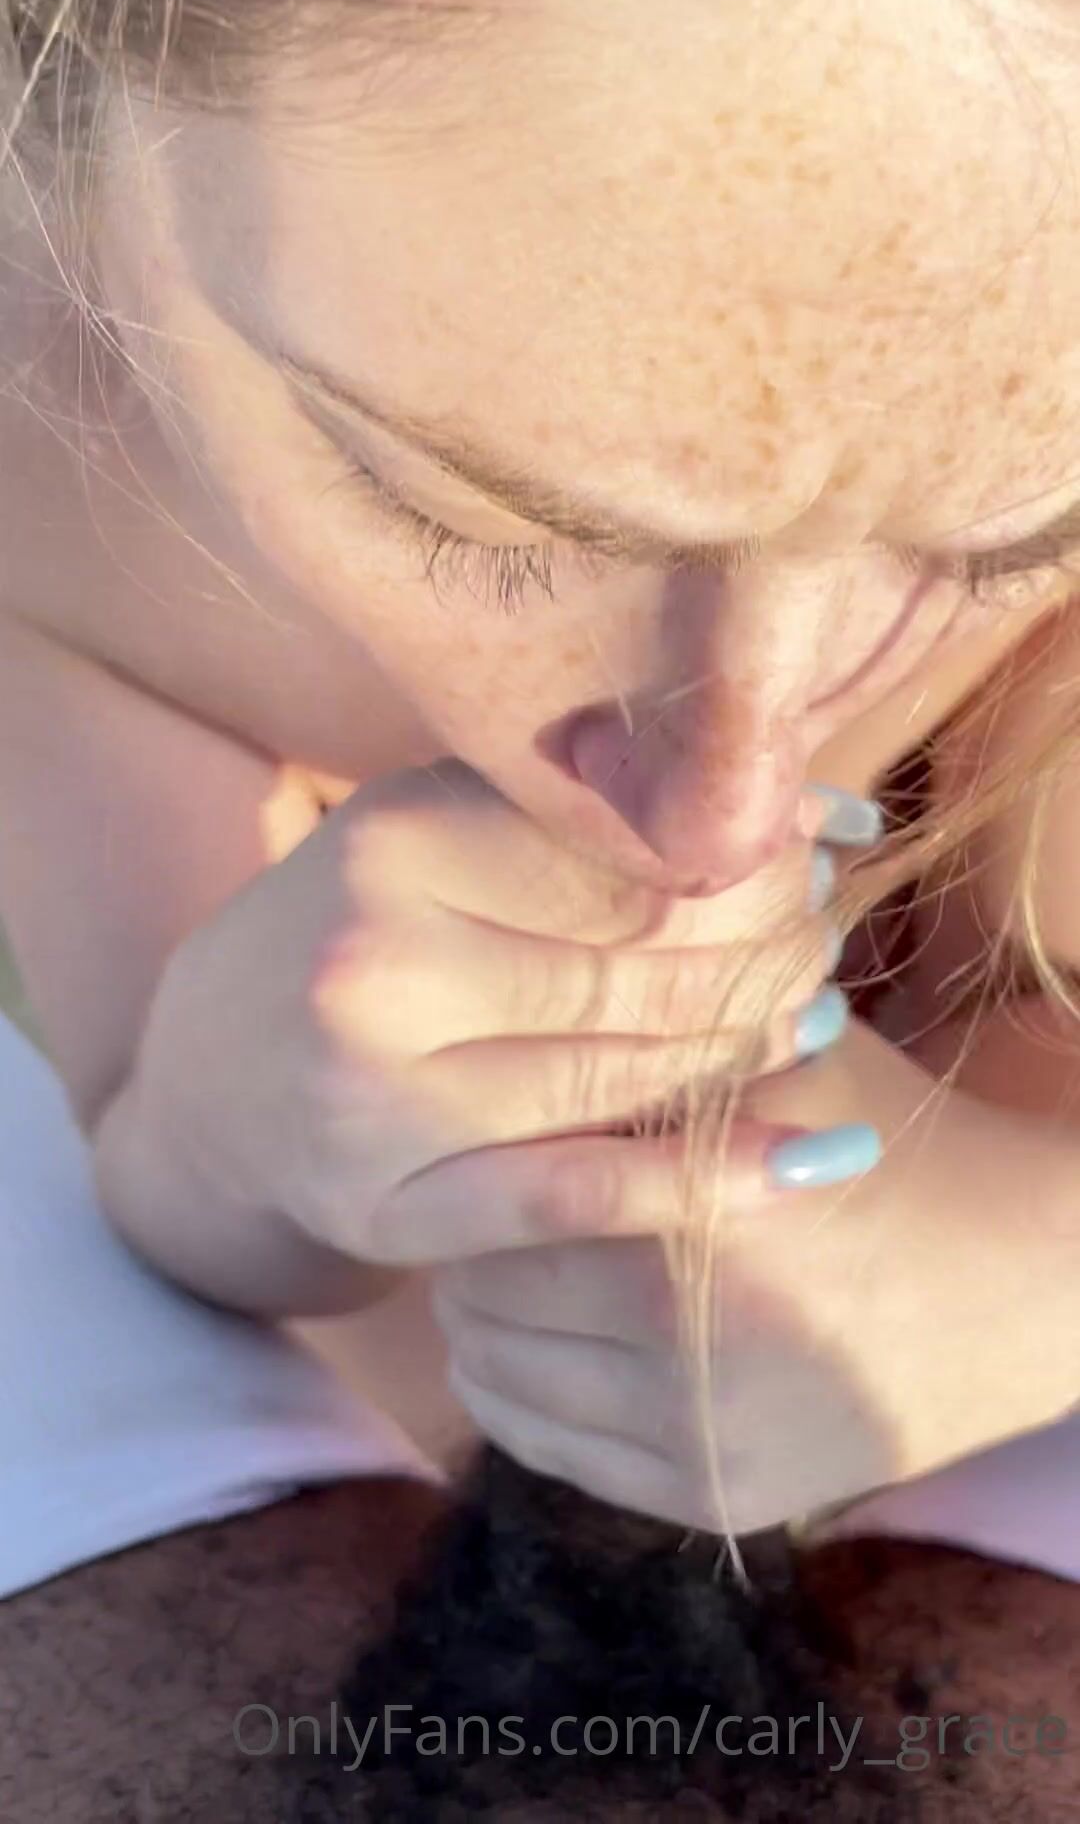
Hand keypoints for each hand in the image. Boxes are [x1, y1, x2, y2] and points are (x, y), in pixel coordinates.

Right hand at [133, 760, 849, 1287]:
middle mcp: (372, 963)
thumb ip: (587, 812)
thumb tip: (818, 806)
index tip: (819, 858)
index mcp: (392, 843)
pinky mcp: (387, 1209)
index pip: (619, 857)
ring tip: (816, 1025)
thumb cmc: (361, 937)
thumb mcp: (437, 836)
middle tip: (828, 951)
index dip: (742, 865)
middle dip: (757, 961)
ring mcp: (372, 1098)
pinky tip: (805, 1162)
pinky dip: (698, 1181)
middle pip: (628, 968)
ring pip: (615, 1077)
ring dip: (742, 1056)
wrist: (212, 1084)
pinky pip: (572, 1195)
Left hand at [433, 1019, 1066, 1532]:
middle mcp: (689, 1348)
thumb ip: (660, 1040)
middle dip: (471, 1247)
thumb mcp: (786, 1058)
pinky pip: (552, 1455)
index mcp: (698, 1222)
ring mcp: (700, 1442)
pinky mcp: (715, 1505)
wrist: (1026, 1284)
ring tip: (500, 1274)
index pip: (505, 1203)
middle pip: (485, 1296)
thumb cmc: (892, 1146)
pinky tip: (530, 1348)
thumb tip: (517, 1019)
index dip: (478, 1168)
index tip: (473, 1144)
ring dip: (480, 1325)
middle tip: (475, 1210)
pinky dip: (517, 1397)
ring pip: (499, 1382)